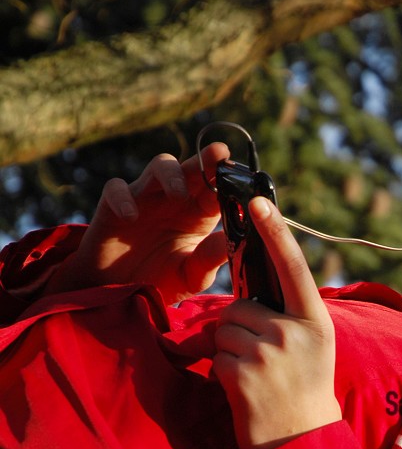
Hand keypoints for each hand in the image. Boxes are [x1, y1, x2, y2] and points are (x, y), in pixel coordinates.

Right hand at [47, 144, 229, 301]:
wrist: (121, 295)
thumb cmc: (162, 280)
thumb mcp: (192, 275)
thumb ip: (210, 258)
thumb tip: (235, 241)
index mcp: (197, 215)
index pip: (216, 189)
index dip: (227, 177)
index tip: (241, 171)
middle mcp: (173, 200)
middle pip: (191, 169)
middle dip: (205, 160)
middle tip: (219, 153)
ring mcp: (145, 199)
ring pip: (159, 167)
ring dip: (171, 174)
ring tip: (179, 195)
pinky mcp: (112, 207)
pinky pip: (116, 189)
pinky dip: (123, 198)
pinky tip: (131, 216)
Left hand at [212, 198, 341, 448]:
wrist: (301, 443)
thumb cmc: (303, 391)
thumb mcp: (309, 346)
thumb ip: (287, 316)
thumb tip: (246, 291)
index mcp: (316, 320)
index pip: (293, 267)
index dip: (275, 233)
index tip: (258, 202)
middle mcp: (295, 332)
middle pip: (240, 304)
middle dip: (239, 326)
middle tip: (262, 359)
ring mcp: (269, 353)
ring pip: (224, 327)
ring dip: (229, 350)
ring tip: (255, 377)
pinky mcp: (243, 374)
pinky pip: (216, 355)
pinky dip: (223, 372)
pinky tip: (245, 392)